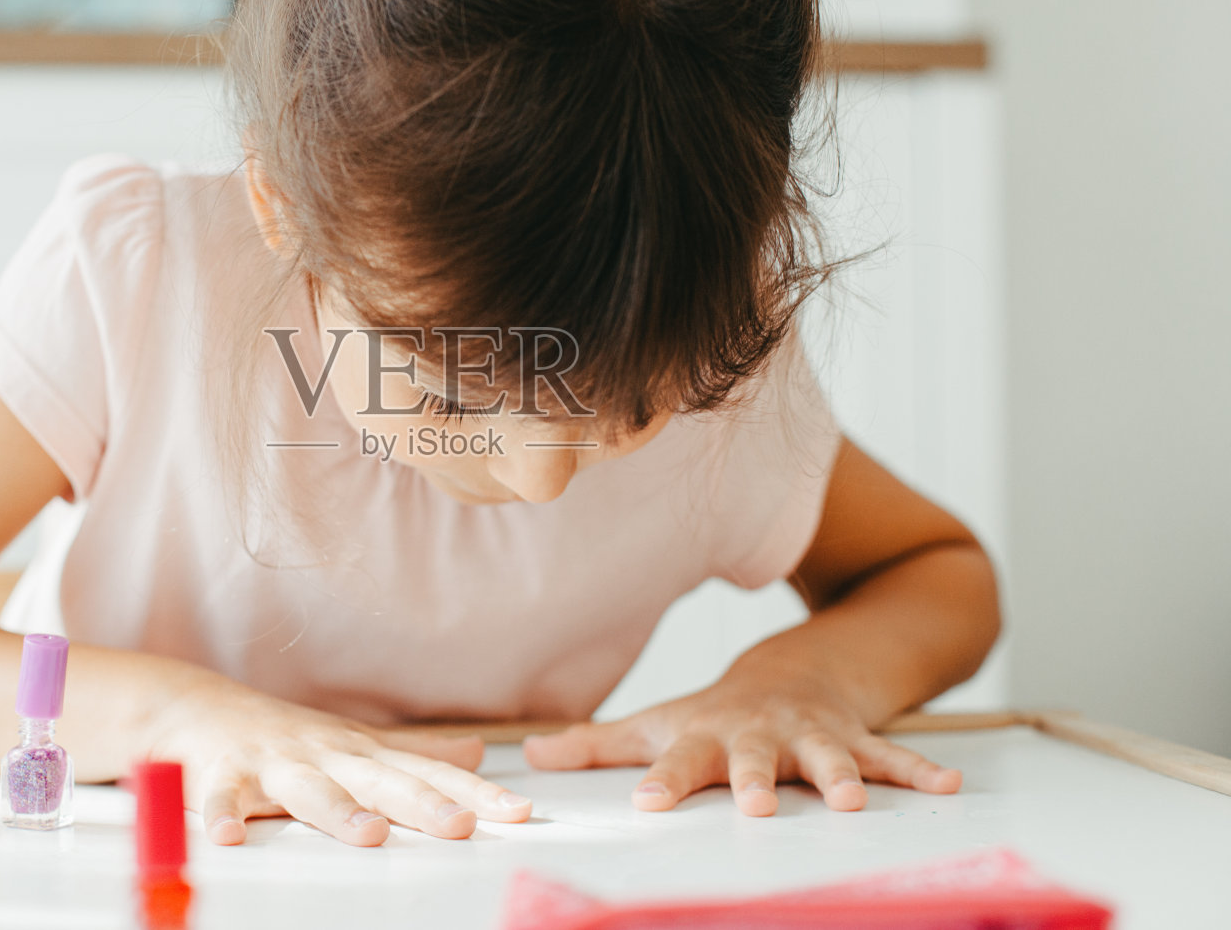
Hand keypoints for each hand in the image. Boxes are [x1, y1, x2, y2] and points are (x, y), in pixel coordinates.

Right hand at [143, 678, 532, 845]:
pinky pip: (221, 797)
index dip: (474, 794)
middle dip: (422, 804)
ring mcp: (276, 764)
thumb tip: (476, 755)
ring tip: (369, 835)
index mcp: (361, 754)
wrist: (199, 708)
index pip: (428, 775)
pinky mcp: (223, 774)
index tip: (517, 813)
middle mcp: (326, 756)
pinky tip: (229, 838)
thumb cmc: (287, 734)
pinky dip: (222, 814)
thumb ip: (415, 753)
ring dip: (338, 811)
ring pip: (310, 790)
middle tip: (460, 826)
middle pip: (380, 782)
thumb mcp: (356, 743)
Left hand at [520, 662, 961, 815]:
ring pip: (829, 757)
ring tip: (854, 803)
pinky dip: (921, 771)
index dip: (662, 782)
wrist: (793, 673)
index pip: (677, 763)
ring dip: (840, 777)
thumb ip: (596, 747)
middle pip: (753, 759)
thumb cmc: (714, 715)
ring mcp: (811, 737)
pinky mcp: (856, 739)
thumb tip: (529, 758)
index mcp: (708, 738)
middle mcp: (759, 737)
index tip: (646, 804)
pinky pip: (893, 755)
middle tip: (755, 805)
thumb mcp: (655, 724)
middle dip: (753, 780)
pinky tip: (949, 787)